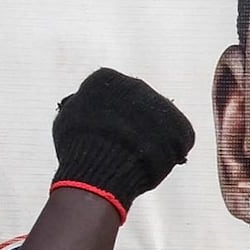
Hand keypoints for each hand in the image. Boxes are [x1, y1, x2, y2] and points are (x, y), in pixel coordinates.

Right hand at [52, 67, 195, 206]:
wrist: (100, 171)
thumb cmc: (77, 150)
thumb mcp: (69, 119)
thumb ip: (83, 105)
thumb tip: (86, 102)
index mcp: (106, 78)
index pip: (111, 94)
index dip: (107, 117)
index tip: (101, 132)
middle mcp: (136, 85)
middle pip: (137, 106)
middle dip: (133, 125)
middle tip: (123, 149)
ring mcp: (160, 105)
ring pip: (158, 122)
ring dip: (151, 139)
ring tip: (136, 160)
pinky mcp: (180, 127)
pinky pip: (177, 139)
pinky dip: (169, 153)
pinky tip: (152, 163)